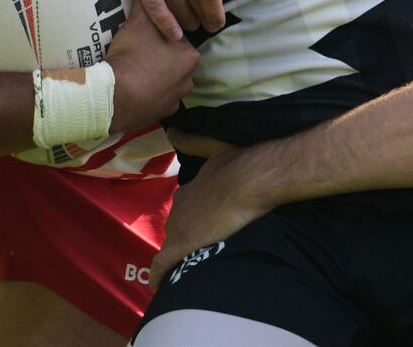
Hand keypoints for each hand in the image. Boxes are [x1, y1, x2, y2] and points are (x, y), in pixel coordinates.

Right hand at [105, 13, 199, 133]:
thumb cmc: (131, 56)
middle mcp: (190, 79)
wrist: (114, 97)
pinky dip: (149, 95)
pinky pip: (158, 100)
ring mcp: (177, 99)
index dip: (160, 36)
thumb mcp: (138, 22)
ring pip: (167, 82)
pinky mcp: (163, 114)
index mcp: (191, 55)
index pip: (177, 40)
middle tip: (137, 54)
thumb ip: (147, 5)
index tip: (144, 37)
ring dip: (155, 77)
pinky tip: (135, 89)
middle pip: (173, 61)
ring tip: (134, 72)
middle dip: (159, 57)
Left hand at [150, 131, 264, 288]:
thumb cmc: (238, 164)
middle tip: (206, 245)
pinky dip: (160, 274)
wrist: (251, 179)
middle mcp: (178, 209)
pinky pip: (163, 265)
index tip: (202, 225)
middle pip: (177, 228)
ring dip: (181, 255)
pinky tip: (161, 283)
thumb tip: (172, 129)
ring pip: (172, 246)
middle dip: (188, 237)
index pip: (184, 209)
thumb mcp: (214, 148)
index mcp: (188, 191)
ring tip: (196, 263)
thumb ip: (193, 141)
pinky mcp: (182, 246)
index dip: (193, 218)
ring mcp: (178, 228)